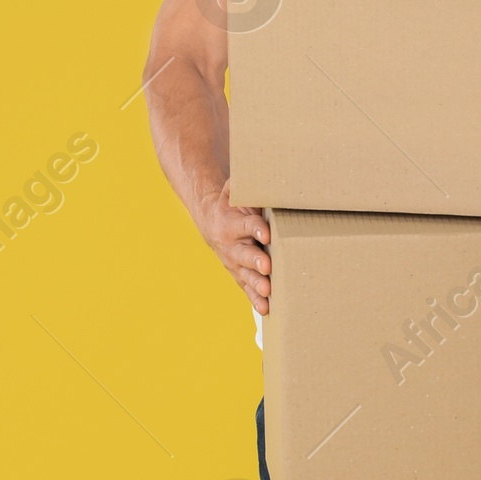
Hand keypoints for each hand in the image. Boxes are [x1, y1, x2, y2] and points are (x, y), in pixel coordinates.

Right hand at [198, 184, 271, 312]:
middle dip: (256, 261)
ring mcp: (235, 262)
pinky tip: (266, 309)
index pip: (246, 224)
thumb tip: (256, 171)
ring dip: (257, 284)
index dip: (256, 228)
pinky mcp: (240, 274)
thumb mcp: (233, 190)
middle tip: (268, 266)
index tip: (266, 232)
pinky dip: (255, 299)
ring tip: (268, 291)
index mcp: (232, 223)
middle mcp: (232, 245)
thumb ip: (243, 185)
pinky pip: (247, 288)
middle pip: (245, 254)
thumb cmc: (231, 203)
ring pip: (246, 275)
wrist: (212, 221)